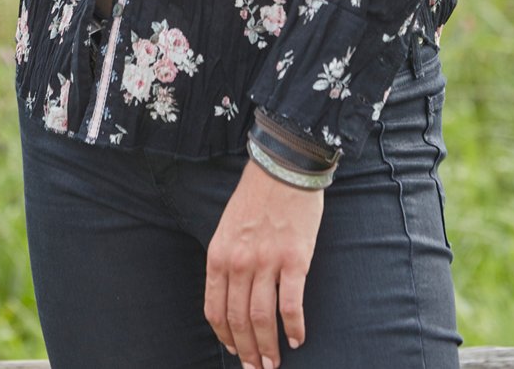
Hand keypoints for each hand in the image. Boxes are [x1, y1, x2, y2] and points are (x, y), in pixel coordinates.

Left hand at [205, 155, 324, 367]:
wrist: (284, 166)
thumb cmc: (257, 195)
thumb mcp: (228, 227)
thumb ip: (227, 261)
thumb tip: (232, 297)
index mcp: (219, 255)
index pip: (215, 310)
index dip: (224, 337)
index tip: (233, 350)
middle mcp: (240, 262)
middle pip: (239, 321)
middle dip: (246, 351)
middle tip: (256, 368)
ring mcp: (267, 262)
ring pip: (263, 319)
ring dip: (268, 347)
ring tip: (274, 362)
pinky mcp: (295, 259)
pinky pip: (291, 305)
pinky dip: (295, 328)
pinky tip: (298, 339)